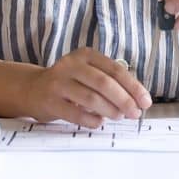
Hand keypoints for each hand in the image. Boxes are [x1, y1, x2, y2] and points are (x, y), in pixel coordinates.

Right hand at [21, 47, 152, 127]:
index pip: (115, 70)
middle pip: (104, 83)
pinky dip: (91, 119)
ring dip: (110, 110)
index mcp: (86, 55)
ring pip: (91, 98)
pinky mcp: (49, 101)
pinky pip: (75, 113)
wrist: (32, 89)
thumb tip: (136, 100)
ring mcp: (58, 83)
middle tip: (135, 113)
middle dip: (124, 100)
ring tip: (119, 117)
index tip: (145, 101)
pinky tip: (99, 122)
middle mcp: (71, 65)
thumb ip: (109, 81)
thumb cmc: (69, 82)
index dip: (133, 87)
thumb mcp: (87, 73)